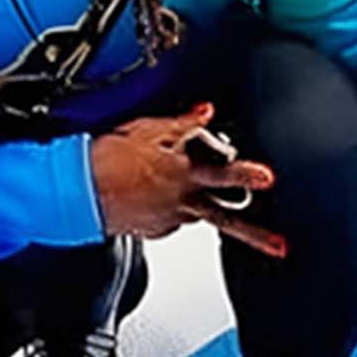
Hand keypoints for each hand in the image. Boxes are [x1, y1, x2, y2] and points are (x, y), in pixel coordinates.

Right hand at [91, 104, 286, 258]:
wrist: (75, 192)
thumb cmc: (106, 158)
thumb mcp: (146, 130)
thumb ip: (183, 123)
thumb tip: (206, 112)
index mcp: (183, 172)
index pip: (223, 168)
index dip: (245, 170)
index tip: (269, 177)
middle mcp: (183, 199)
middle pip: (227, 215)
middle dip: (256, 231)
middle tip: (281, 242)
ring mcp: (171, 217)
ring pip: (212, 222)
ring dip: (242, 231)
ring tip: (273, 244)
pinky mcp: (157, 228)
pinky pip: (180, 219)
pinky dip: (184, 211)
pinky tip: (174, 202)